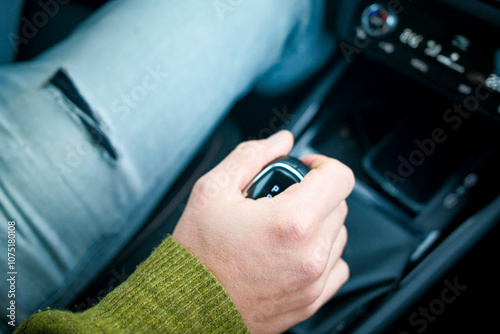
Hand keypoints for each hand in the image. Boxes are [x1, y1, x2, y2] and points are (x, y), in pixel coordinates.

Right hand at [173, 130, 354, 332]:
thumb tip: (281, 141)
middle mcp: (311, 254)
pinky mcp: (311, 301)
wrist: (188, 307)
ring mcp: (314, 281)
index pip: (340, 178)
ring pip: (338, 235)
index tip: (305, 168)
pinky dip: (321, 253)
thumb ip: (252, 156)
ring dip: (318, 223)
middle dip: (314, 194)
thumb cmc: (197, 254)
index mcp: (292, 221)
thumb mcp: (213, 190)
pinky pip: (337, 266)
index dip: (322, 164)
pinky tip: (292, 251)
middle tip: (281, 200)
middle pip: (338, 204)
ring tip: (281, 229)